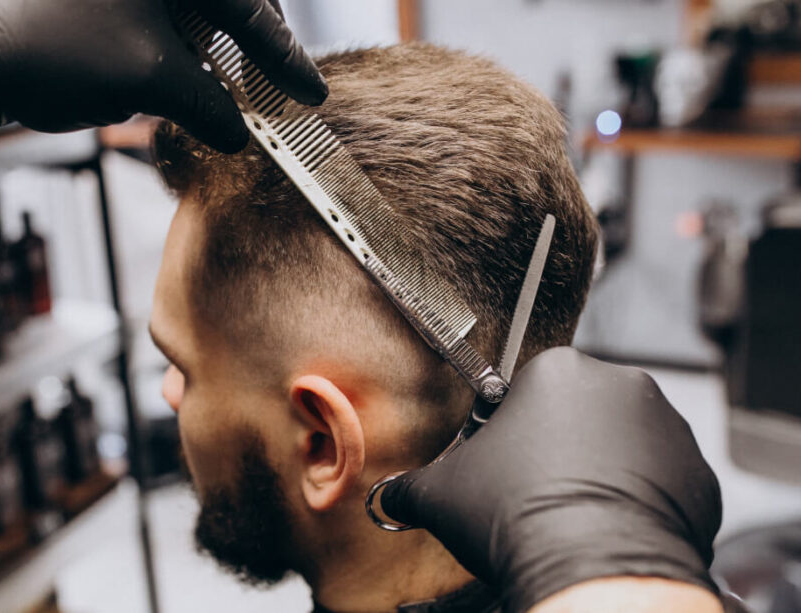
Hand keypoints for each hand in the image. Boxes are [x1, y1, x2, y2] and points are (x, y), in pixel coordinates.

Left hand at [0, 0, 325, 160]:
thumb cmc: (53, 52)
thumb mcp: (150, 79)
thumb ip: (210, 104)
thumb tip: (240, 132)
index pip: (247, 7)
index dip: (283, 57)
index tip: (309, 92)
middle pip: (227, 1)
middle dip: (254, 46)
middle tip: (275, 89)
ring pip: (196, 12)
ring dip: (219, 52)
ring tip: (237, 93)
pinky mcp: (106, 2)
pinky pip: (164, 19)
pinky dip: (184, 50)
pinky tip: (192, 82)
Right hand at [380, 347, 722, 612]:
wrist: (590, 570)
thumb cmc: (520, 517)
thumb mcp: (442, 494)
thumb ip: (411, 485)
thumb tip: (391, 496)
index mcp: (557, 371)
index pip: (527, 390)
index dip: (511, 430)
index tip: (505, 462)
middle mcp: (620, 385)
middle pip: (579, 410)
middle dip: (560, 445)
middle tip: (535, 489)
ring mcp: (667, 428)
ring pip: (624, 443)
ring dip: (602, 469)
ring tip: (573, 511)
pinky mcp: (697, 473)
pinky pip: (663, 480)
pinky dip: (641, 499)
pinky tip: (608, 525)